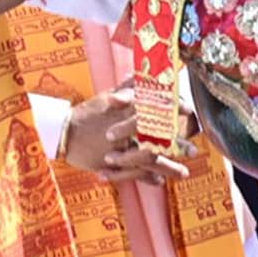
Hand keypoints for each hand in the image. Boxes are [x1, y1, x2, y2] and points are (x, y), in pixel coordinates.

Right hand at [61, 88, 190, 182]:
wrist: (63, 133)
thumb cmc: (86, 114)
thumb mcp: (105, 98)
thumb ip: (125, 89)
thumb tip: (138, 75)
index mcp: (124, 109)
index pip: (153, 107)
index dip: (173, 109)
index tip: (189, 111)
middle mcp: (124, 128)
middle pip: (156, 136)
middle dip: (176, 144)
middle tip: (194, 149)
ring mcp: (119, 147)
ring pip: (147, 157)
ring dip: (168, 166)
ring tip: (184, 173)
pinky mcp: (112, 163)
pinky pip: (133, 173)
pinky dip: (147, 178)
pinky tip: (160, 181)